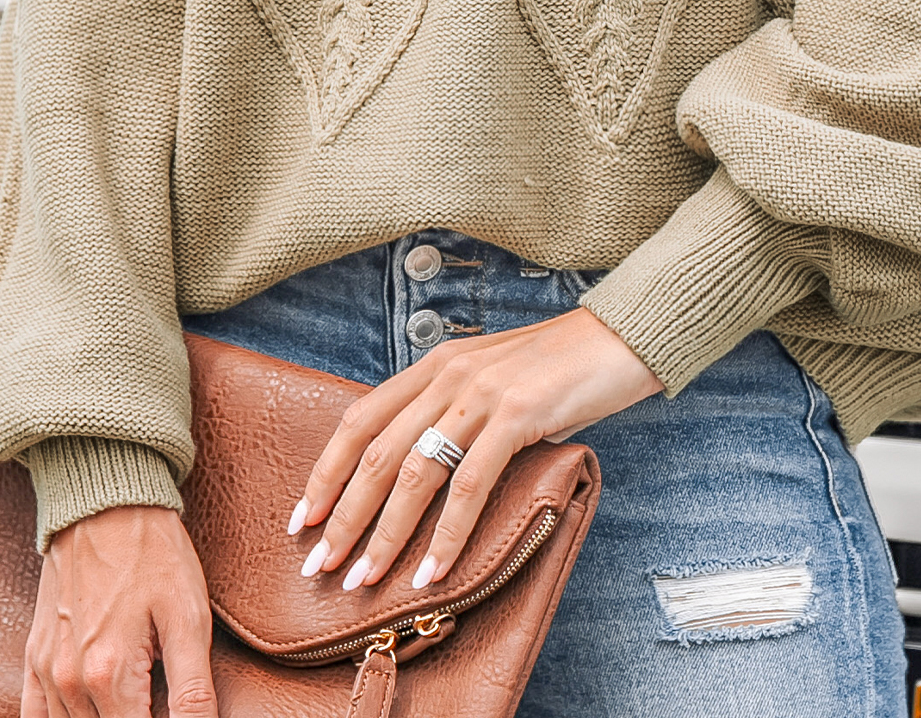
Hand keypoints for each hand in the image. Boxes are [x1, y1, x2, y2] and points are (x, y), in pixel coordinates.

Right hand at [22, 504, 214, 717]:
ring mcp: (48, 670)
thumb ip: (193, 692)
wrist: (106, 501)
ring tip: (132, 701)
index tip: (171, 711)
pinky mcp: (36, 655)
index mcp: (110, 677)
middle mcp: (70, 682)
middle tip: (155, 700)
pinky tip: (86, 710)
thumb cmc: (155, 553)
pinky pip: (33, 716)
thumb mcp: (189, 618)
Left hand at [288, 307, 659, 595]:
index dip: (326, 470)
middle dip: (342, 516)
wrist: (619, 339)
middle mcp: (447, 374)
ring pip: (415, 473)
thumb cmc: (559, 370)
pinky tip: (433, 572)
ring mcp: (480, 393)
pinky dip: (447, 535)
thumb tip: (418, 474)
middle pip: (376, 453)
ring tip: (364, 580)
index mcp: (434, 364)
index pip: (360, 420)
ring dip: (385, 534)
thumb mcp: (491, 382)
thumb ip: (454, 414)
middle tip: (318, 567)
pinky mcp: (517, 414)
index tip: (302, 518)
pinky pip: (469, 484)